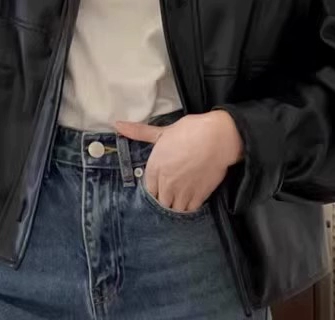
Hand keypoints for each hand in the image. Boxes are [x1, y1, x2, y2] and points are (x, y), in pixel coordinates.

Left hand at [115, 111, 243, 212]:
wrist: (217, 138)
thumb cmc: (189, 131)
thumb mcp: (162, 131)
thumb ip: (139, 132)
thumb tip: (117, 125)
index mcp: (155, 168)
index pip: (148, 188)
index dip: (153, 187)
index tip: (158, 185)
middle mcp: (166, 183)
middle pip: (160, 201)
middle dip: (162, 198)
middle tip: (169, 192)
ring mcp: (183, 191)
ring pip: (173, 209)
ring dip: (174, 205)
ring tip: (178, 198)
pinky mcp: (200, 196)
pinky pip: (190, 210)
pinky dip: (189, 208)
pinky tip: (190, 200)